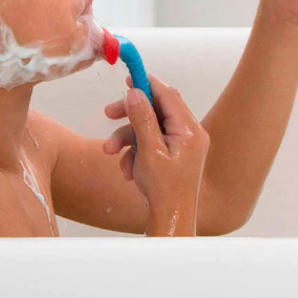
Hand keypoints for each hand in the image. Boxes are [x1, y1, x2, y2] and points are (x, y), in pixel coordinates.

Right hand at [103, 74, 209, 235]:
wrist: (170, 220)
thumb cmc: (164, 191)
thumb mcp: (149, 150)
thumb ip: (142, 118)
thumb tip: (136, 92)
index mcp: (189, 130)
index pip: (168, 94)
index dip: (147, 83)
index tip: (128, 77)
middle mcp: (189, 134)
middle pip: (155, 110)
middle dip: (130, 114)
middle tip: (108, 113)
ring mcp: (182, 146)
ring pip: (148, 128)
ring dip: (127, 138)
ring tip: (111, 152)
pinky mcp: (173, 156)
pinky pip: (150, 143)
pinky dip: (135, 152)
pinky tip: (128, 170)